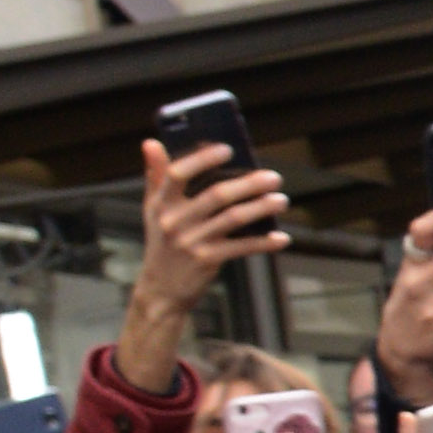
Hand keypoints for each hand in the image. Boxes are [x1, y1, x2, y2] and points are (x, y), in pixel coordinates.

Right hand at [120, 131, 293, 388]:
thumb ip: (155, 176)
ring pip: (234, 218)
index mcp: (161, 203)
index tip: (228, 149)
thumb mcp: (153, 210)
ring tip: (282, 200)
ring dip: (262, 208)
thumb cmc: (162, 243)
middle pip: (217, 194)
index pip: (178, 173)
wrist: (161, 290)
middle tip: (274, 177)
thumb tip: (151, 142)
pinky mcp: (207, 261)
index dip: (203, 159)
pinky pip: (242, 248)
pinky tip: (282, 238)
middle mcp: (174, 221)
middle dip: (249, 184)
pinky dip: (264, 242)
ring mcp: (191, 242)